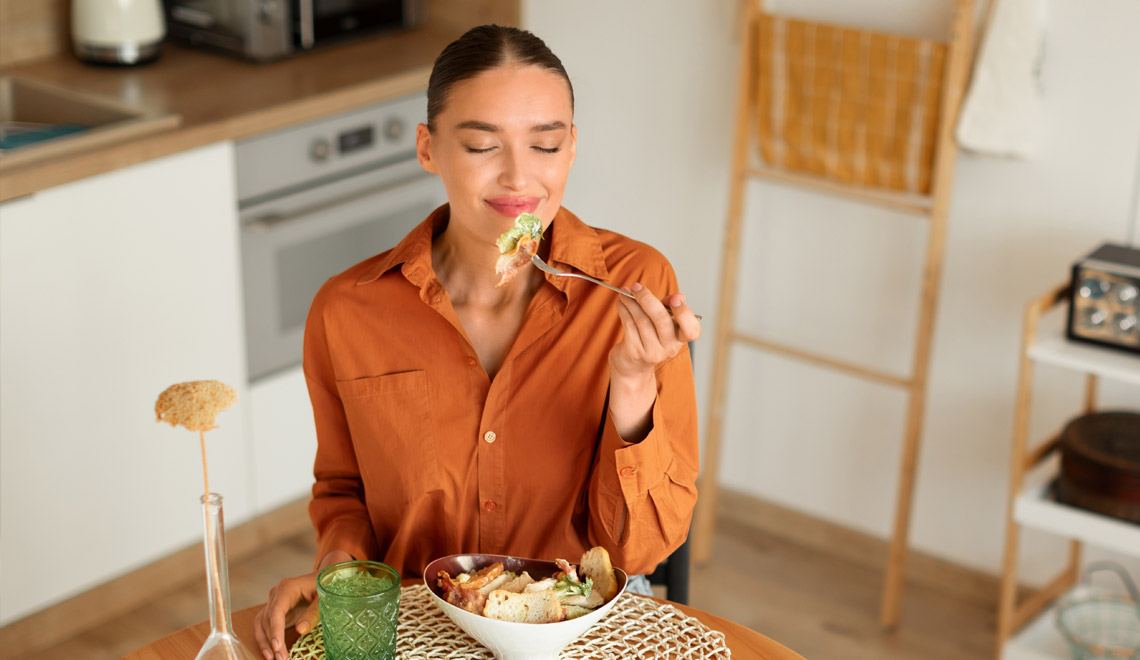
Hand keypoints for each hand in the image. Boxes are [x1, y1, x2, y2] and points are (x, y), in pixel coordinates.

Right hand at [253, 550, 351, 659]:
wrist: (322, 579)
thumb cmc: (324, 586)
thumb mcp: (323, 598)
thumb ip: (312, 613)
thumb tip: (300, 630)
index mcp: (287, 588)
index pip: (276, 610)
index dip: (275, 629)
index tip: (278, 646)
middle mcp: (276, 594)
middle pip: (267, 619)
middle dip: (272, 640)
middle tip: (281, 658)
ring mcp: (273, 602)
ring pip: (261, 623)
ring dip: (265, 642)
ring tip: (272, 658)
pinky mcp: (274, 611)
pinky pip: (264, 625)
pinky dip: (266, 638)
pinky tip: (270, 651)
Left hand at [609, 283, 700, 439]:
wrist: (633, 364)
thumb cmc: (650, 335)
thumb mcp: (663, 321)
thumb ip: (669, 306)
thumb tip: (679, 295)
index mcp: (681, 339)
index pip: (692, 330)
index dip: (684, 314)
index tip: (674, 299)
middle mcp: (669, 348)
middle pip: (661, 320)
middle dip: (647, 299)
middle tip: (636, 286)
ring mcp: (652, 352)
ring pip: (641, 320)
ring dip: (631, 302)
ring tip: (624, 292)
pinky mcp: (635, 352)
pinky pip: (629, 325)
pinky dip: (623, 310)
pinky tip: (621, 303)